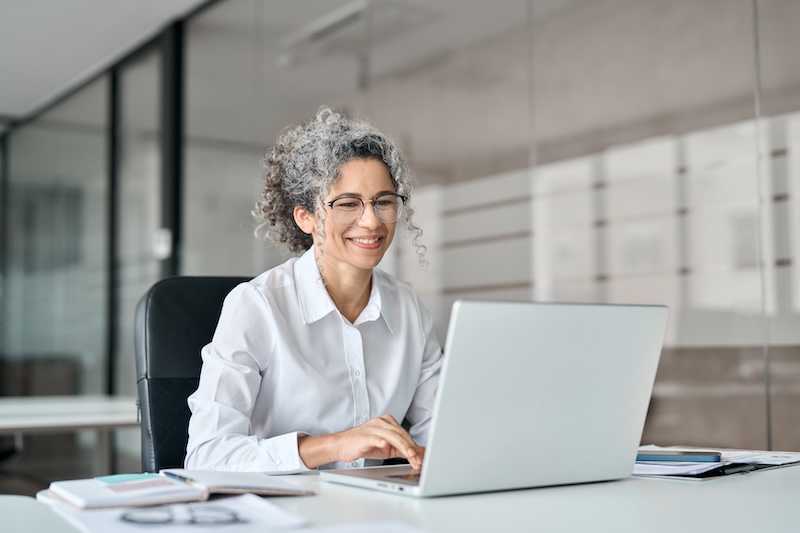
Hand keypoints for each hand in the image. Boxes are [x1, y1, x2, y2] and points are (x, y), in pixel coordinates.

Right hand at [298, 415, 424, 469]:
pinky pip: (375, 437)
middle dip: (411, 448)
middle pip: (401, 434)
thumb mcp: (386, 448)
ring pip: (392, 435)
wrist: (341, 445)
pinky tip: (387, 446)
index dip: (414, 446)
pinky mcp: (364, 436)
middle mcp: (381, 422)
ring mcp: (372, 428)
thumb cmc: (363, 445)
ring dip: (403, 447)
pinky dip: (382, 441)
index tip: (421, 458)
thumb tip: (419, 453)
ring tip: (411, 456)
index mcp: (387, 422)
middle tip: (418, 460)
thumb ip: (402, 449)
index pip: (405, 434)